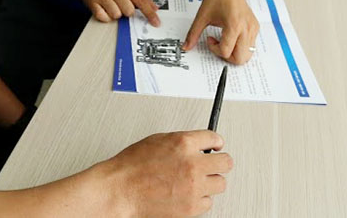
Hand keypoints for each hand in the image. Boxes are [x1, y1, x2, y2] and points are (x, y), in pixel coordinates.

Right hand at [77, 0, 160, 25]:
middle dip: (126, 10)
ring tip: (110, 4)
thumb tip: (154, 8)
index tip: (156, 22)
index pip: (141, 0)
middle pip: (129, 11)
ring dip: (115, 13)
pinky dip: (105, 16)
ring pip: (117, 16)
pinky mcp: (93, 4)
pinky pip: (105, 18)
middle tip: (120, 3)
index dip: (149, 12)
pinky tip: (103, 7)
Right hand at [105, 130, 231, 216]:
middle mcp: (192, 164)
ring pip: (220, 184)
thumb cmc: (131, 166)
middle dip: (219, 162)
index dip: (216, 142)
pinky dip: (199, 199)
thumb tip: (195, 144)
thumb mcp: (156, 141)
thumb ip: (180, 142)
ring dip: (210, 182)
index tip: (216, 146)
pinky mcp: (191, 207)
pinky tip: (188, 194)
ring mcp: (194, 187)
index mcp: (183, 143)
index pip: (214, 138)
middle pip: (226, 162)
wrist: (120, 190)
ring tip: (196, 181)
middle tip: (212, 164)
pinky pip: (208, 202)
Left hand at [184, 0, 259, 63]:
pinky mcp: (255, 28)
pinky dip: (240, 47)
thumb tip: (186, 46)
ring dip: (234, 53)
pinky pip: (250, 46)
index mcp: (234, 25)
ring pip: (247, 54)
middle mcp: (246, 29)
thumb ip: (193, 33)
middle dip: (227, 57)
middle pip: (240, 58)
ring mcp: (252, 29)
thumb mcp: (202, 16)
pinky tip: (231, 37)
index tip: (209, 39)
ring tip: (224, 41)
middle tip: (218, 47)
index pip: (226, 51)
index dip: (214, 49)